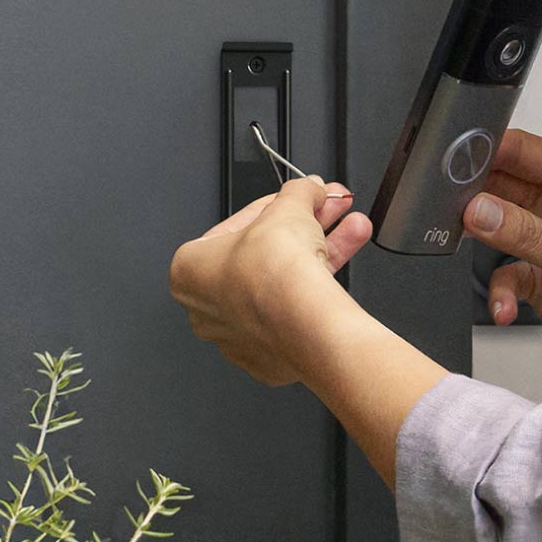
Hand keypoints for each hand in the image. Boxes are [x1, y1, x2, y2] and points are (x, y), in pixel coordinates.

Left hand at [169, 176, 371, 385]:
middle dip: (306, 227)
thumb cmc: (274, 274)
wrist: (303, 323)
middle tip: (329, 211)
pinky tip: (344, 263)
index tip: (302, 199)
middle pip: (266, 254)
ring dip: (323, 250)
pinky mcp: (272, 354)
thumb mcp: (289, 208)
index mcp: (190, 270)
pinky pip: (296, 312)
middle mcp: (207, 307)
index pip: (240, 225)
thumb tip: (309, 188)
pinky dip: (319, 288)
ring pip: (284, 282)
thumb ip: (299, 193)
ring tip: (352, 230)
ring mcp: (241, 335)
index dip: (279, 206)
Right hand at [462, 127, 541, 355]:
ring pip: (503, 227)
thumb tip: (479, 210)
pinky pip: (508, 271)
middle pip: (509, 186)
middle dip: (480, 196)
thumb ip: (524, 233)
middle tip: (448, 201)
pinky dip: (502, 290)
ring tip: (463, 240)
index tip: (457, 153)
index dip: (494, 149)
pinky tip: (505, 306)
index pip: (532, 153)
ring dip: (486, 239)